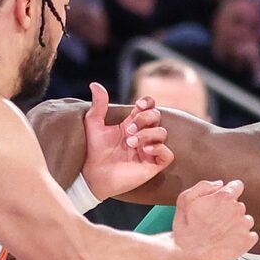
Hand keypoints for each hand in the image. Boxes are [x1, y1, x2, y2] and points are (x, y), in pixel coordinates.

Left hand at [80, 82, 172, 200]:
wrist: (91, 175)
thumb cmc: (92, 151)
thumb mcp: (94, 124)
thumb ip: (98, 105)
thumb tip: (95, 84)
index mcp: (131, 124)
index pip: (149, 107)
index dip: (147, 102)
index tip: (138, 105)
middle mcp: (142, 135)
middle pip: (156, 116)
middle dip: (145, 118)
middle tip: (128, 129)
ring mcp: (148, 151)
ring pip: (162, 133)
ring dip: (148, 134)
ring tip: (131, 142)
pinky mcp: (152, 166)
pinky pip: (168, 154)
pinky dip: (159, 148)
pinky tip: (144, 149)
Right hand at [171, 180, 256, 259]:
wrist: (187, 252)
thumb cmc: (185, 227)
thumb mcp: (186, 198)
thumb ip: (204, 186)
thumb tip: (220, 184)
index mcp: (224, 196)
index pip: (237, 186)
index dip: (229, 192)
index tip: (224, 201)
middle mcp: (237, 209)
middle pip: (239, 206)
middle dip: (229, 212)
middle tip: (215, 223)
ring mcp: (243, 225)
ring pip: (246, 221)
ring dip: (237, 225)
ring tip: (222, 234)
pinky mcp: (246, 241)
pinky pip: (252, 236)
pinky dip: (244, 239)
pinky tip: (230, 242)